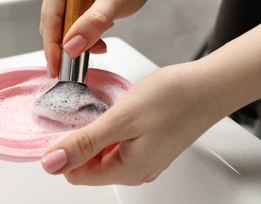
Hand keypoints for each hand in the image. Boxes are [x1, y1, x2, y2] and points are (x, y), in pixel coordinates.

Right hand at [40, 0, 156, 76]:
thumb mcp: (114, 3)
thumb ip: (93, 24)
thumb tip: (71, 47)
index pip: (50, 16)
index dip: (51, 44)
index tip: (56, 67)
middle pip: (52, 24)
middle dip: (68, 44)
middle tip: (84, 56)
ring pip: (60, 29)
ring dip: (79, 41)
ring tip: (100, 40)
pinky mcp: (69, 3)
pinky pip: (69, 28)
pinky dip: (83, 38)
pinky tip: (98, 34)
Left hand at [41, 63, 222, 184]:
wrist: (208, 86)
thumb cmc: (174, 99)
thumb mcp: (121, 120)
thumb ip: (85, 143)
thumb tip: (52, 163)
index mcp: (127, 170)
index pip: (76, 175)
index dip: (63, 152)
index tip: (61, 127)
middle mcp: (136, 170)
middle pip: (89, 165)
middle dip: (81, 141)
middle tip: (86, 113)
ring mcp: (145, 158)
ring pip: (103, 153)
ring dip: (95, 134)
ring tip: (104, 111)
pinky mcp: (149, 145)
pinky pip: (118, 144)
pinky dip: (111, 130)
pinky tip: (117, 113)